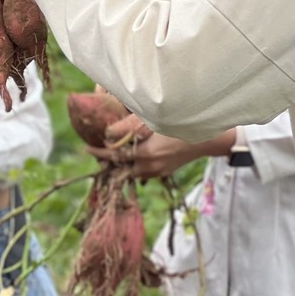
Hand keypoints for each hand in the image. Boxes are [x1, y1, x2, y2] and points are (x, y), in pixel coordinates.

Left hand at [89, 114, 234, 179]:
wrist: (207, 139)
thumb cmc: (181, 124)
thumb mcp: (155, 121)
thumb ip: (131, 128)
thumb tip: (111, 133)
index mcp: (146, 154)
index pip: (115, 156)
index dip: (99, 152)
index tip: (87, 147)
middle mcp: (150, 166)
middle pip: (120, 169)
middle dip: (108, 162)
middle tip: (97, 152)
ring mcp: (157, 172)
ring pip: (131, 173)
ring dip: (121, 165)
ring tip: (113, 155)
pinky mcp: (163, 173)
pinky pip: (143, 174)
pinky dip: (134, 167)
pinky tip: (131, 158)